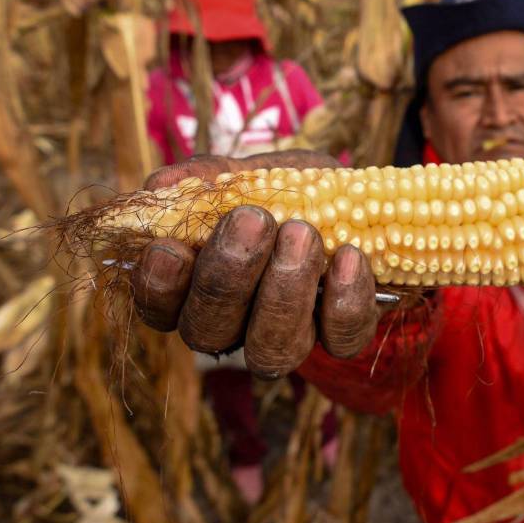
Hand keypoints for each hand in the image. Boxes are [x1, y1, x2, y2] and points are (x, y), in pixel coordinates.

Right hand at [130, 150, 385, 378]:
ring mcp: (290, 339)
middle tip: (251, 220)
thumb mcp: (255, 173)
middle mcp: (236, 327)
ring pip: (270, 349)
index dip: (159, 287)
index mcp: (198, 288)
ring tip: (301, 233)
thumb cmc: (294, 192)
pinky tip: (347, 256)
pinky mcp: (343, 338)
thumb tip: (162, 185)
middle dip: (225, 279)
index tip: (170, 247)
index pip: (161, 308)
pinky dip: (343, 300)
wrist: (364, 203)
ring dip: (283, 292)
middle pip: (209, 332)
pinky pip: (340, 340)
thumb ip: (211, 177)